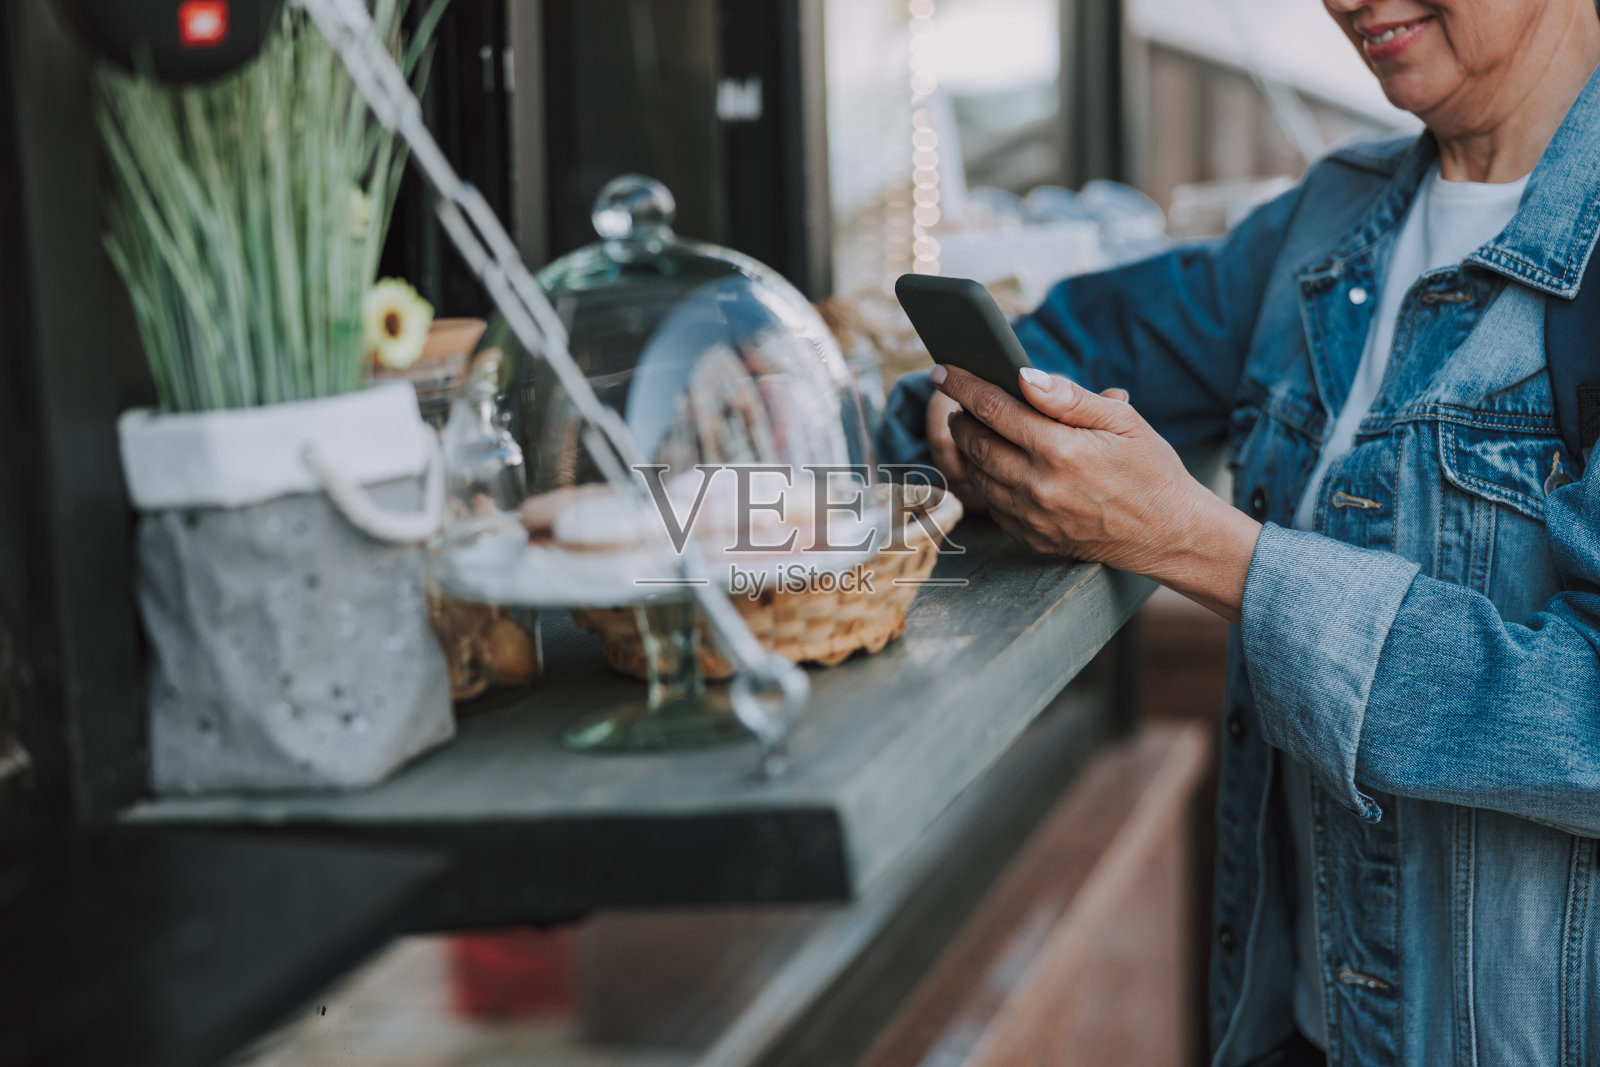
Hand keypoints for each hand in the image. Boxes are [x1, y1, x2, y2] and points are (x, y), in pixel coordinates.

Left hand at [931, 364, 1261, 622]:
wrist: (1169, 533)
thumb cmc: (1150, 469)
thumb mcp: (1123, 422)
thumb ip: (1069, 398)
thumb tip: (1024, 374)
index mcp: (1059, 450)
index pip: (993, 408)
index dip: (963, 385)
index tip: (943, 369)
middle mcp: (1038, 486)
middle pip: (975, 443)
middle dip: (961, 418)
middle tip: (960, 402)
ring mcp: (1032, 517)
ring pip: (979, 476)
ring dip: (970, 450)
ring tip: (975, 429)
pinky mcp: (1033, 538)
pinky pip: (993, 505)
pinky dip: (987, 481)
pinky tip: (996, 465)